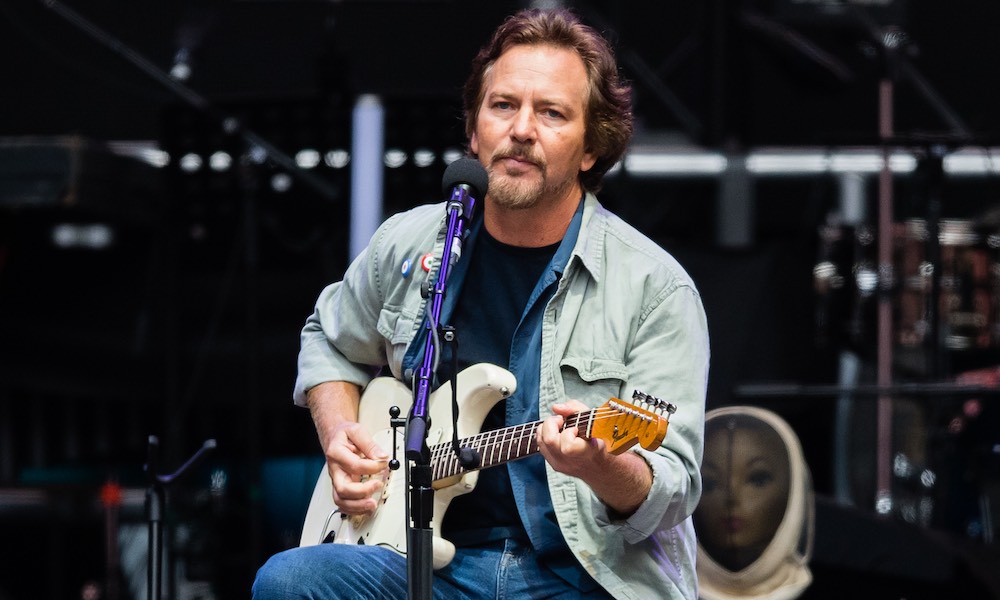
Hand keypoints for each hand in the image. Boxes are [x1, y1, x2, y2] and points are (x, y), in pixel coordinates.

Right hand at [322, 421, 388, 515]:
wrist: (334, 437)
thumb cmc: (344, 435)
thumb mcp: (357, 431)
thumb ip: (370, 444)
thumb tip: (382, 457)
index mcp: (336, 453)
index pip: (354, 465)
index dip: (372, 466)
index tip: (384, 463)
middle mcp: (334, 470)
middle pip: (343, 489)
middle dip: (362, 492)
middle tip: (377, 486)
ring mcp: (336, 480)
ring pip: (341, 500)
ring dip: (357, 506)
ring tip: (372, 504)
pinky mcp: (340, 487)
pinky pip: (343, 503)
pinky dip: (354, 509)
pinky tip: (365, 508)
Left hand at [537, 399, 652, 515]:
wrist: (601, 467)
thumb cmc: (600, 440)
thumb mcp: (595, 419)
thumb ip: (576, 408)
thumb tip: (556, 407)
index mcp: (587, 452)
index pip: (568, 447)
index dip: (568, 433)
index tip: (575, 428)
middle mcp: (572, 461)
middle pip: (549, 441)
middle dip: (552, 424)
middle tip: (561, 420)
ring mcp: (561, 465)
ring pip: (541, 442)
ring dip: (547, 428)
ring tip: (560, 426)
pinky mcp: (554, 465)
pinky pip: (541, 446)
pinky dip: (545, 435)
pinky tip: (557, 433)